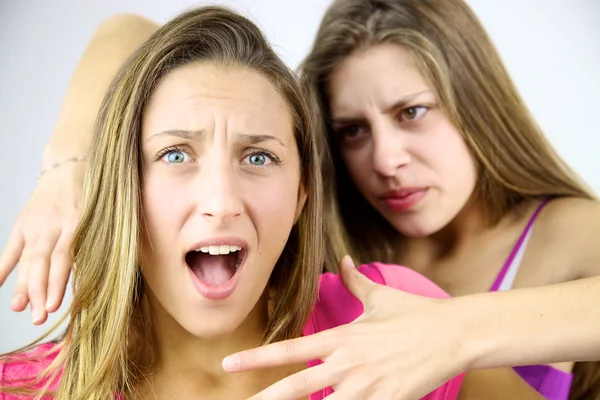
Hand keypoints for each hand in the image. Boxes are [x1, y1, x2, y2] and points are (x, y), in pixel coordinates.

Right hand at [0, 159, 84, 324]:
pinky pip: (10, 249)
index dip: (58, 283)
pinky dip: (1, 267)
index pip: (64, 259)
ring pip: (26, 259)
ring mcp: (34, 225)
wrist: (70, 166)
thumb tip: (93, 279)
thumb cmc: (93, 198)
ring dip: (23, 285)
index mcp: (76, 224)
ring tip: (18, 308)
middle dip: (40, 292)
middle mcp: (52, 226)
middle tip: (38, 318)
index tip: (54, 306)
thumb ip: (95, 245)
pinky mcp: (22, 224)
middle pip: (43, 263)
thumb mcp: (101, 218)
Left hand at [223, 256, 466, 399]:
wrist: (452, 332)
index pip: (289, 349)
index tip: (229, 364)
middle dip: (265, 399)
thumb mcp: (380, 297)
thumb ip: (356, 282)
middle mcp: (347, 363)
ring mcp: (366, 385)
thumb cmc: (415, 314)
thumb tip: (344, 261)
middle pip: (296, 387)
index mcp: (340, 338)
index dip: (256, 358)